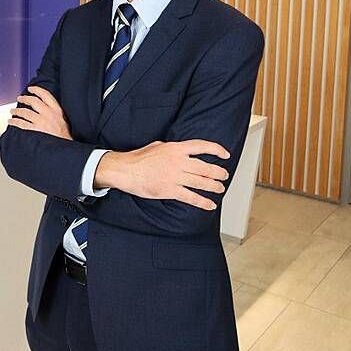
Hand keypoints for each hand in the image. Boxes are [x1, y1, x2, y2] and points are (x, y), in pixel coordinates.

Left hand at [7, 85, 71, 139]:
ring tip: (12, 111)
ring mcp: (41, 122)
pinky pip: (21, 124)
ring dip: (16, 110)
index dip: (36, 90)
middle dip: (24, 99)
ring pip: (25, 112)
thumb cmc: (66, 136)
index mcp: (57, 110)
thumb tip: (47, 107)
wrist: (65, 147)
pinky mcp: (35, 130)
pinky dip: (14, 121)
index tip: (30, 89)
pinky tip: (10, 121)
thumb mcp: (65, 120)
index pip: (45, 95)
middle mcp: (48, 114)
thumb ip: (56, 112)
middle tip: (19, 98)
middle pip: (33, 101)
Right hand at [95, 140, 230, 210]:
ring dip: (214, 187)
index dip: (216, 150)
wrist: (125, 170)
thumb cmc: (138, 158)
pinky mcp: (170, 190)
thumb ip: (172, 149)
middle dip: (218, 173)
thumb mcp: (157, 146)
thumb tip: (181, 151)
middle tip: (224, 176)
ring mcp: (175, 177)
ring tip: (220, 189)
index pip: (202, 147)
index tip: (225, 155)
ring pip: (201, 183)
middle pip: (205, 168)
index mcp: (176, 148)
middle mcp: (178, 162)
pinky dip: (203, 202)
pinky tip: (210, 205)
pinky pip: (191, 197)